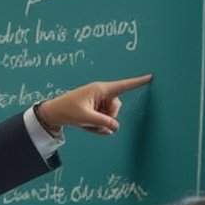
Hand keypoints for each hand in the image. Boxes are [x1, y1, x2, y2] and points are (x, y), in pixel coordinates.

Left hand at [37, 73, 151, 136]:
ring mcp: (99, 102)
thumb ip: (104, 123)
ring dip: (100, 124)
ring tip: (86, 123)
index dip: (138, 82)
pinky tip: (86, 125)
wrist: (54, 113)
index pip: (123, 86)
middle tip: (93, 121)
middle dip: (108, 119)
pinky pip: (104, 120)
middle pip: (116, 108)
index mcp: (100, 89)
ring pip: (111, 116)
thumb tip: (116, 127)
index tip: (150, 77)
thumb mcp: (86, 118)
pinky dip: (97, 126)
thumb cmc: (68, 110)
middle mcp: (102, 94)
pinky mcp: (97, 109)